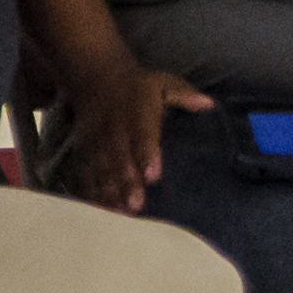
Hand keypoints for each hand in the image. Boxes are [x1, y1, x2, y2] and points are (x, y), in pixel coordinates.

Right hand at [71, 59, 216, 212]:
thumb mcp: (163, 82)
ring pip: (102, 167)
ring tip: (120, 213)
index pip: (142, 132)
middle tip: (136, 205)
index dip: (146, 154)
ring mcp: (96, 139)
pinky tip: (100, 210)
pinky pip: (86, 171)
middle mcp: (114, 126)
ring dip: (109, 190)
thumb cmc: (139, 87)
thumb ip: (183, 94)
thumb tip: (208, 104)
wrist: (95, 78)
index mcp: (136, 108)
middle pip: (120, 156)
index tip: (153, 176)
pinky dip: (91, 190)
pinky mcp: (85, 149)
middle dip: (127, 181)